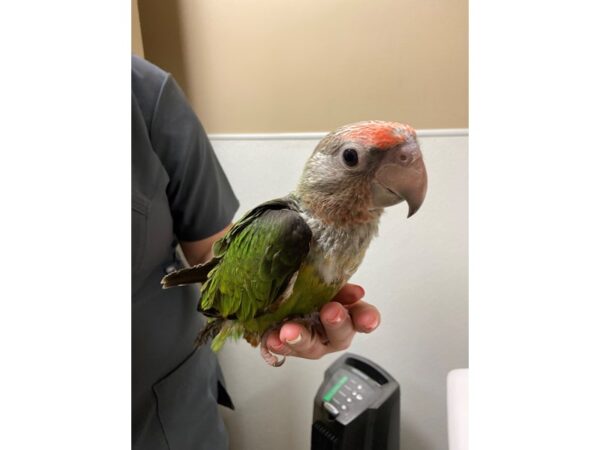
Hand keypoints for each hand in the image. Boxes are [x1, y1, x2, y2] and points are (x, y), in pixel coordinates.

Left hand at [264, 283, 379, 359]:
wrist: (284, 296)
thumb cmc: (311, 287)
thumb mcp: (325, 280)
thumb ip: (337, 284)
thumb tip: (354, 291)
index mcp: (348, 313)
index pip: (364, 317)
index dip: (368, 319)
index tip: (368, 320)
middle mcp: (333, 333)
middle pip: (340, 334)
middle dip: (336, 324)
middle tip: (330, 312)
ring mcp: (313, 343)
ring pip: (312, 346)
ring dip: (302, 338)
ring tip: (289, 331)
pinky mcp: (291, 348)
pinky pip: (286, 349)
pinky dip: (279, 344)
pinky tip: (273, 339)